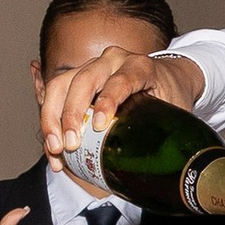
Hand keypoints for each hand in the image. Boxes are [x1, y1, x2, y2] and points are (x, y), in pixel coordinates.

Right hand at [38, 46, 203, 160]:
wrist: (166, 77)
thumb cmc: (170, 94)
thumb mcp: (174, 108)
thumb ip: (170, 128)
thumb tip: (169, 165)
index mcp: (141, 65)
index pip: (121, 80)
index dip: (108, 101)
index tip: (98, 126)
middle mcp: (113, 60)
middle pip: (83, 80)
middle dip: (71, 114)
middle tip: (69, 145)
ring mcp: (92, 66)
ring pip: (60, 85)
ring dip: (52, 118)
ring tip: (56, 150)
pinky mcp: (76, 77)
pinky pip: (55, 95)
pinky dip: (50, 122)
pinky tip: (54, 149)